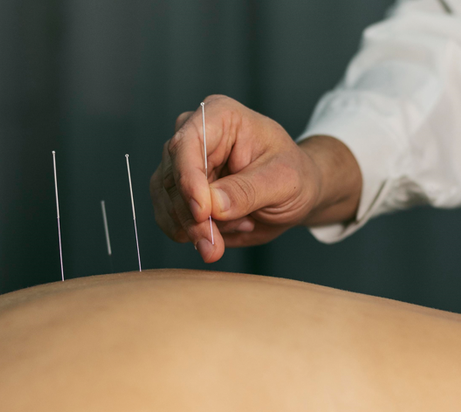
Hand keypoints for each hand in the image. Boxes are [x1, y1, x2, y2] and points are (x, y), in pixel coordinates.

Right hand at [150, 95, 360, 262]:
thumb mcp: (284, 181)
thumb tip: (213, 205)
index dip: (189, 179)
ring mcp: (182, 164)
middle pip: (172, 177)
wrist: (294, 194)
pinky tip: (225, 232)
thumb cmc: (294, 175)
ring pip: (167, 202)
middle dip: (193, 217)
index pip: (187, 143)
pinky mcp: (178, 192)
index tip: (203, 213)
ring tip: (240, 227)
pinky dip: (192, 235)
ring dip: (196, 229)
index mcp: (220, 116)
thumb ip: (248, 191)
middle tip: (216, 245)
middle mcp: (193, 135)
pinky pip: (169, 219)